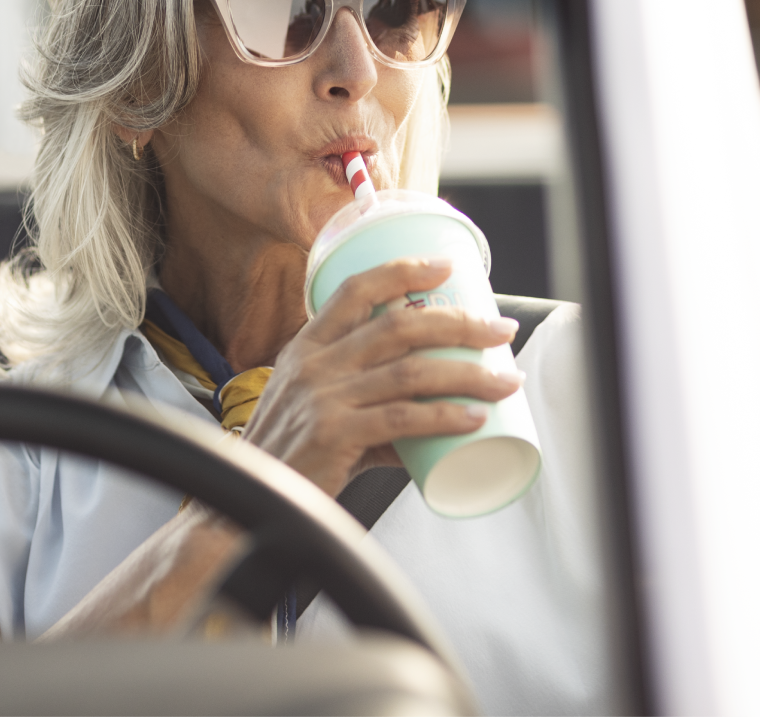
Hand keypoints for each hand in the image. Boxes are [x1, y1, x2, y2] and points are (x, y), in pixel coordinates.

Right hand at [240, 258, 523, 496]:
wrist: (253, 494)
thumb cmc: (290, 453)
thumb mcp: (320, 411)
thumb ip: (374, 410)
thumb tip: (433, 423)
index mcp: (308, 346)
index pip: (356, 289)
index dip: (402, 271)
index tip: (445, 266)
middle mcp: (316, 364)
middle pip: (398, 326)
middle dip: (459, 323)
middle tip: (501, 329)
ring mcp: (324, 397)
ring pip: (411, 372)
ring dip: (469, 373)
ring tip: (506, 379)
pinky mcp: (334, 434)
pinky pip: (402, 419)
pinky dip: (444, 417)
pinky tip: (475, 419)